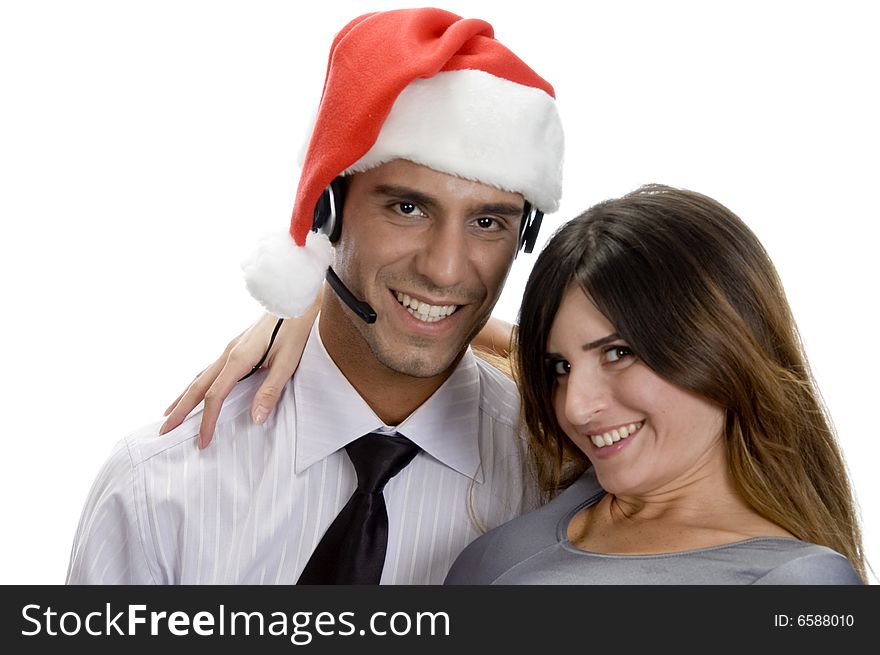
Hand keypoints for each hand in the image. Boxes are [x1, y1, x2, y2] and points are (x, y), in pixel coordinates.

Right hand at [160, 305, 317, 447]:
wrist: (295, 301)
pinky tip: (196, 390)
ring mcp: (230, 349)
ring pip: (200, 377)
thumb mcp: (287, 363)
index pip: (215, 396)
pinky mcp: (236, 347)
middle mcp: (228, 354)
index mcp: (238, 359)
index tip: (202, 441)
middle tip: (164, 430)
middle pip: (197, 386)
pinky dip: (197, 384)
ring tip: (170, 413)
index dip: (207, 421)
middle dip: (179, 410)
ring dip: (183, 397)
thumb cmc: (295, 330)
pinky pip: (209, 370)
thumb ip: (270, 391)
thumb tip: (256, 419)